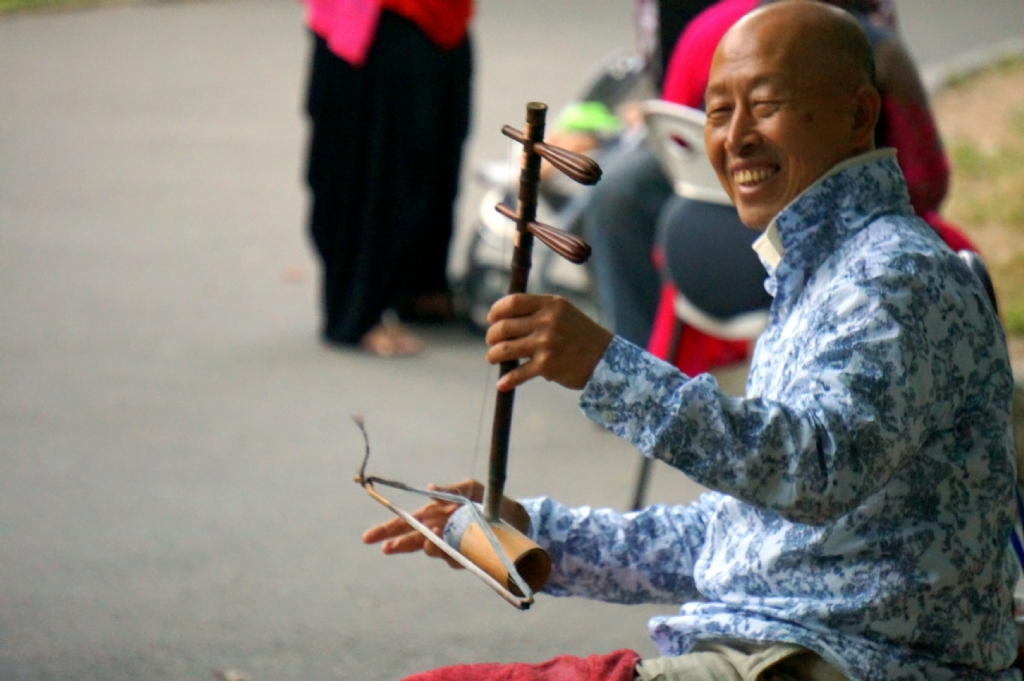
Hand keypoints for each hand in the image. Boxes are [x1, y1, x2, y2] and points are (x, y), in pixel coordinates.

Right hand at [361, 479, 529, 568]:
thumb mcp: (471, 489)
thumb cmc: (489, 501)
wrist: (516, 518)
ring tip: (430, 535)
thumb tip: (431, 487)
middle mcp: (441, 533)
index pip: (408, 524)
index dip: (388, 531)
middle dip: (399, 545)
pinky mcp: (469, 557)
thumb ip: (453, 489)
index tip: (370, 539)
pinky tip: (453, 545)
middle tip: (386, 549)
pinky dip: (452, 552)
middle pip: (414, 541)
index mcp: (436, 515)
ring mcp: (453, 547)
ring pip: (434, 550)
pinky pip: (456, 558)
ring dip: (430, 545)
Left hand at [486, 294, 612, 391]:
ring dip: (493, 355)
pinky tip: (502, 384)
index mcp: (550, 304)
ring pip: (505, 349)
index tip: (492, 319)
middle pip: (504, 326)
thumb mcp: (563, 313)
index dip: (496, 311)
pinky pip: (518, 373)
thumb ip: (538, 311)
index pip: (513, 302)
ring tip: (493, 358)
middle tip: (491, 342)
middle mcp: (547, 321)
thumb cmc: (580, 335)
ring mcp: (546, 343)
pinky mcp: (546, 365)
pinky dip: (507, 380)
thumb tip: (503, 319)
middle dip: (492, 336)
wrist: (605, 359)